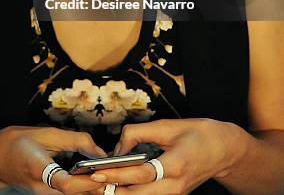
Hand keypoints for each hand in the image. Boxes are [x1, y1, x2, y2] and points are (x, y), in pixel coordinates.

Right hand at [0, 125, 107, 193]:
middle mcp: (41, 189)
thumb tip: (99, 151)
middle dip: (97, 187)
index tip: (102, 172)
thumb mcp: (48, 134)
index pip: (65, 184)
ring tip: (110, 173)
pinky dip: (84, 189)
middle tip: (117, 173)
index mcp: (37, 169)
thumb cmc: (20, 142)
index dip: (85, 181)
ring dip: (92, 189)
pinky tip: (96, 179)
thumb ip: (76, 141)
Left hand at [86, 119, 244, 193]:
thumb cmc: (198, 134)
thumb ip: (139, 133)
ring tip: (97, 185)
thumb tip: (118, 146)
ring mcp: (175, 194)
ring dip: (119, 194)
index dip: (116, 174)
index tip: (96, 172)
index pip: (140, 174)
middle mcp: (175, 185)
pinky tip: (116, 186)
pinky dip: (130, 194)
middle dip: (111, 191)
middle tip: (89, 184)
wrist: (225, 150)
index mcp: (175, 164)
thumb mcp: (168, 126)